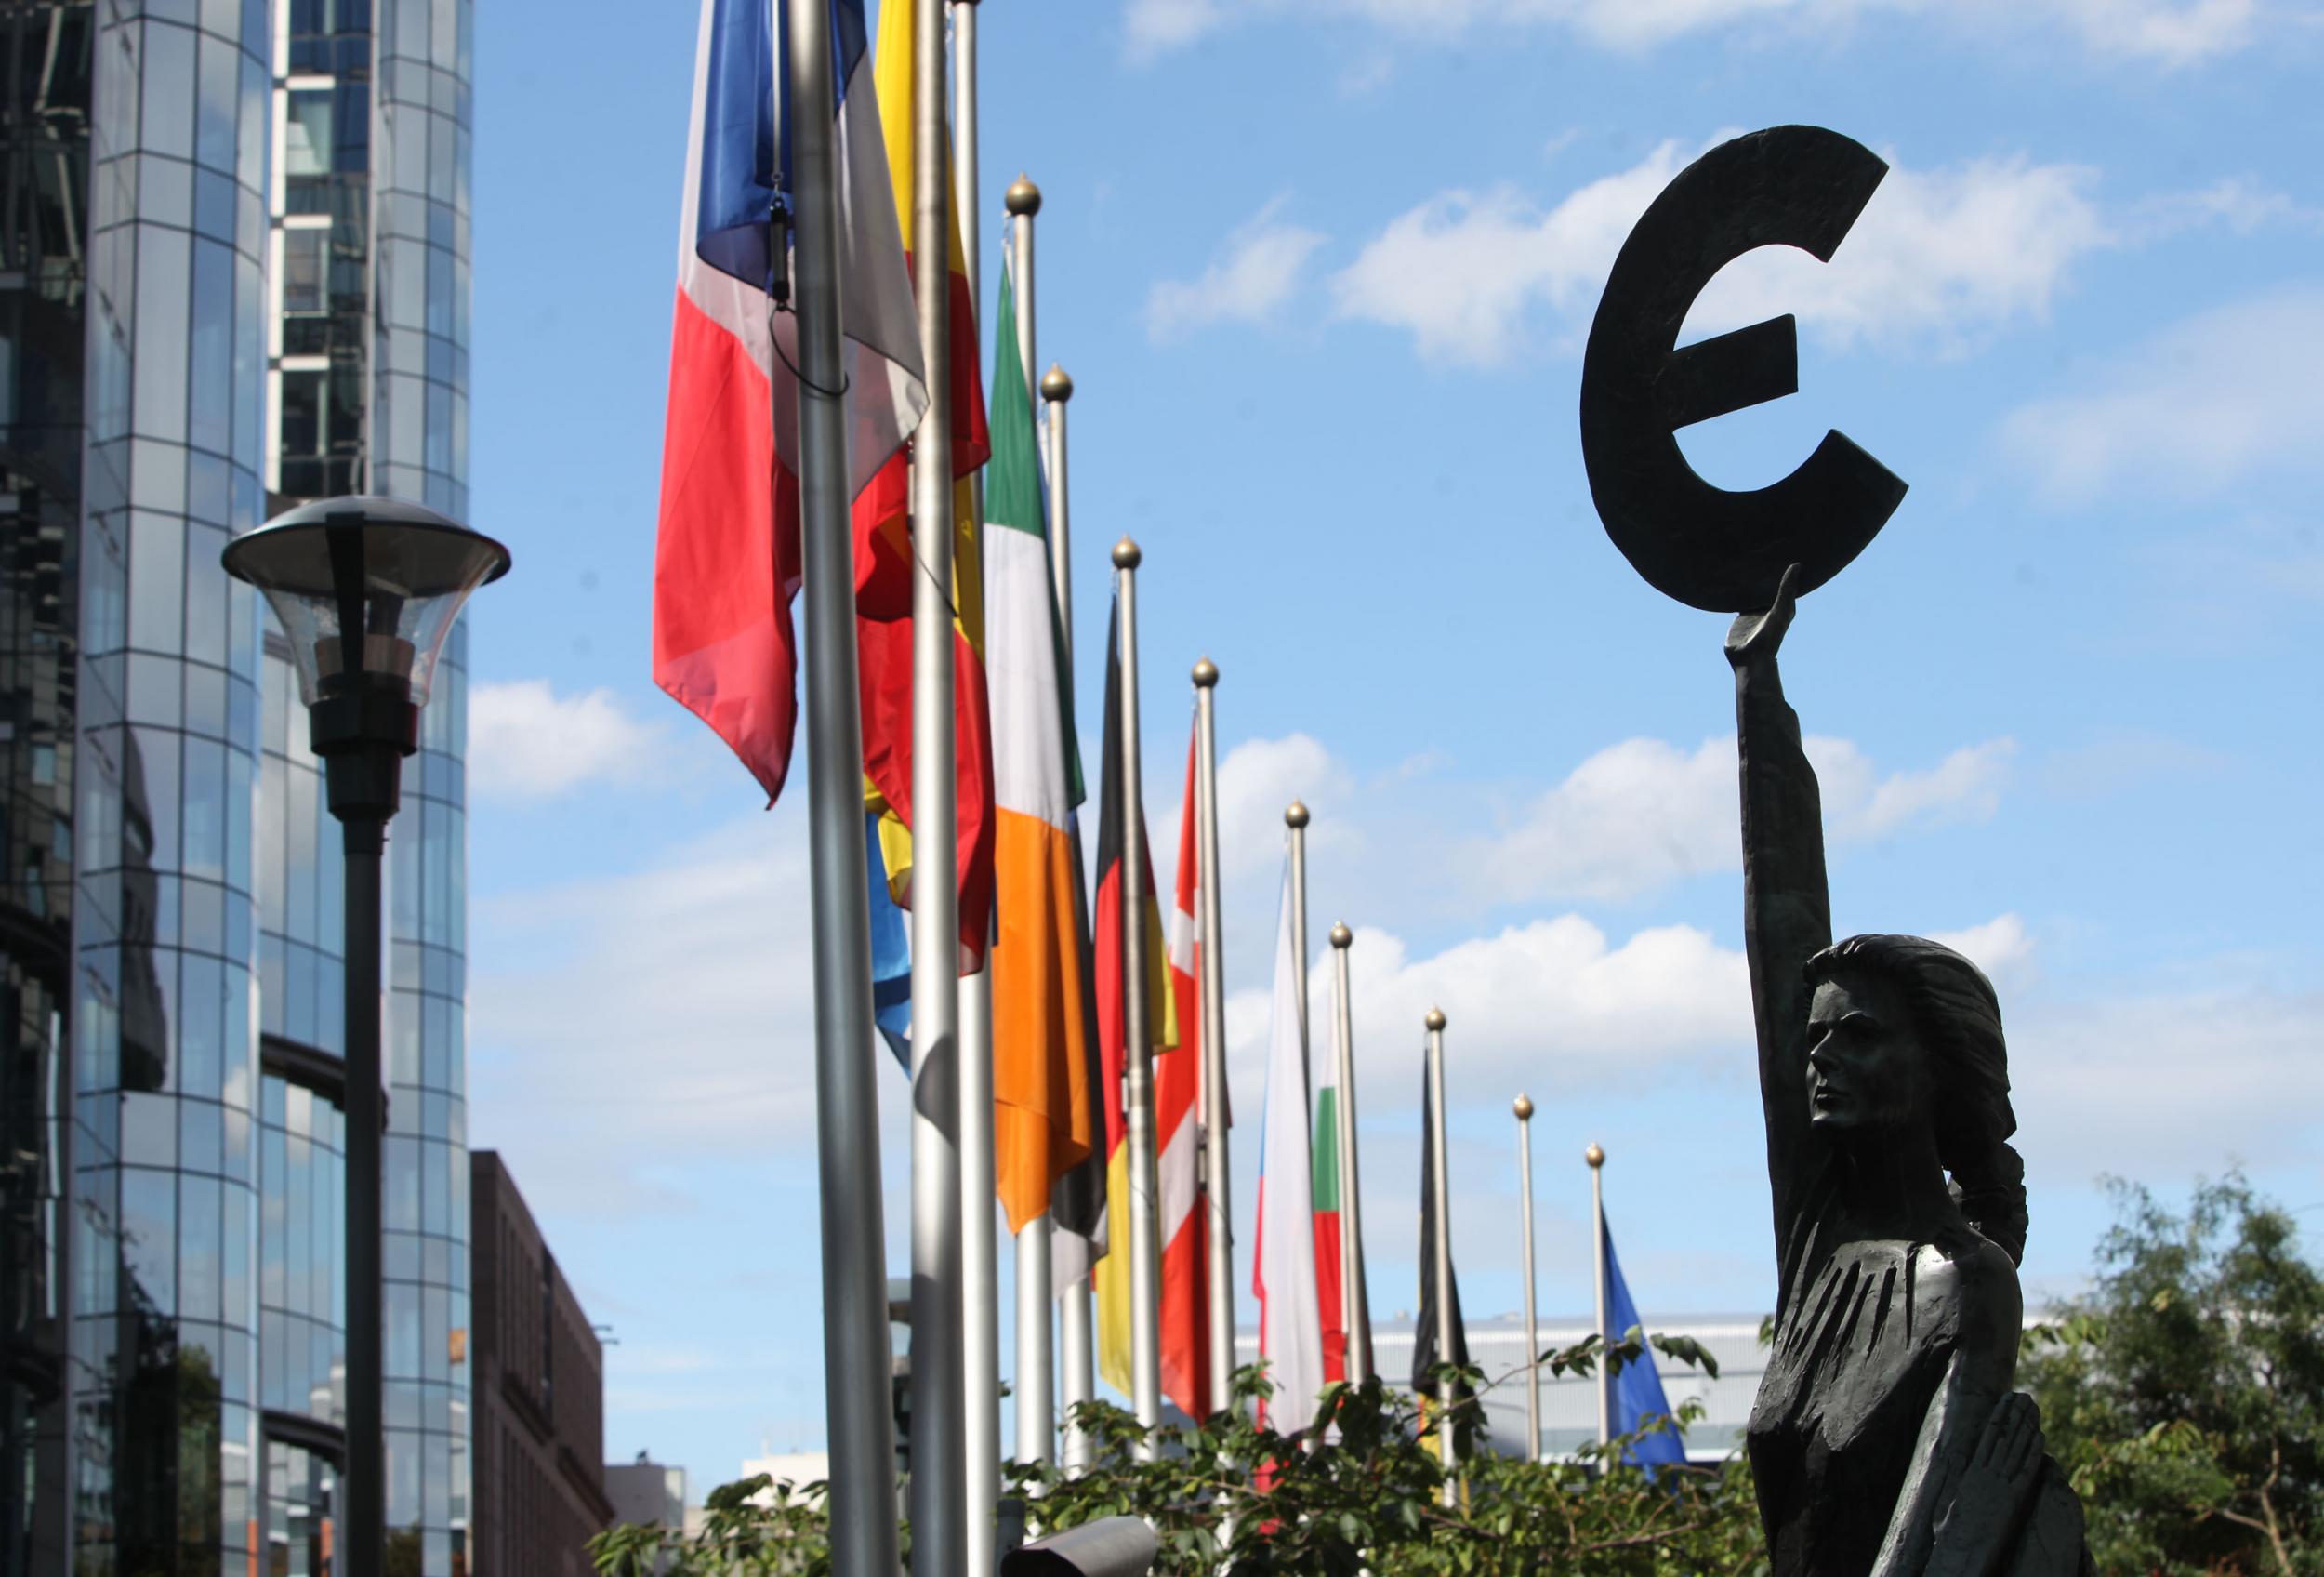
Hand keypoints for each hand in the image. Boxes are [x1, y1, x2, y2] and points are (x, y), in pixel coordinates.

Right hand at [1724, 562, 1801, 668]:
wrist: (1750, 658)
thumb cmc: (1770, 636)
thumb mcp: (1781, 610)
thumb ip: (1786, 589)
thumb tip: (1797, 565)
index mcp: (1780, 606)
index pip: (1781, 583)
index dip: (1781, 570)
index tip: (1781, 550)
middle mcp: (1767, 608)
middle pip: (1766, 588)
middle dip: (1764, 575)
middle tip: (1760, 552)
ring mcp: (1752, 614)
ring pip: (1751, 594)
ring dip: (1749, 583)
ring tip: (1743, 563)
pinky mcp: (1739, 619)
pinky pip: (1737, 602)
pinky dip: (1735, 593)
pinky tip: (1730, 583)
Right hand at [1926, 1392, 2047, 1576]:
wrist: (1963, 1550)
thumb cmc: (1950, 1531)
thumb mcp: (1944, 1501)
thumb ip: (1950, 1480)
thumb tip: (1953, 1459)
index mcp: (1970, 1472)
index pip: (1986, 1437)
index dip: (1997, 1417)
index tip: (2005, 1401)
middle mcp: (1986, 1473)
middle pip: (2003, 1437)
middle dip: (2014, 1415)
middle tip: (2024, 1396)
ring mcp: (2001, 1484)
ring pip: (2016, 1449)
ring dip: (2026, 1427)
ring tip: (2034, 1409)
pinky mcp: (2014, 1498)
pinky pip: (2026, 1471)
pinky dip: (2034, 1452)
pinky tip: (2041, 1437)